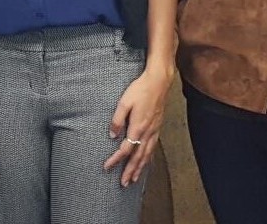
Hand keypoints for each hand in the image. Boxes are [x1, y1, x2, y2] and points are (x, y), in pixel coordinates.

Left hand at [103, 67, 172, 186]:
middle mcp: (147, 133)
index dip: (116, 160)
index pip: (125, 149)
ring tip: (134, 179)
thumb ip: (117, 120)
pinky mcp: (158, 128)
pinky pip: (152, 148)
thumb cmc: (140, 90)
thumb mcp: (123, 102)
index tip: (107, 167)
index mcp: (137, 127)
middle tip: (124, 183)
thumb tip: (112, 135)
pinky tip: (146, 162)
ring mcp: (154, 131)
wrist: (159, 83)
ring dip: (140, 169)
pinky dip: (148, 159)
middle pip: (138, 157)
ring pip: (147, 155)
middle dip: (130, 171)